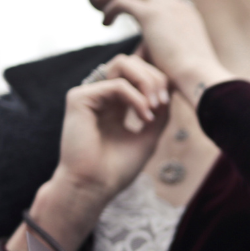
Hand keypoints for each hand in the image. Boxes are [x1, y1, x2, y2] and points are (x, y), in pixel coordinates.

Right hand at [56, 52, 170, 198]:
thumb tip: (170, 88)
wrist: (94, 187)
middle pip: (132, 63)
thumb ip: (159, 112)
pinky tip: (144, 117)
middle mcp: (101, 96)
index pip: (138, 74)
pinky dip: (137, 98)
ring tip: (156, 106)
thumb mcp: (149, 136)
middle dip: (154, 77)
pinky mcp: (79, 98)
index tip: (167, 103)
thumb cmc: (117, 169)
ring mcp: (89, 95)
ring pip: (123, 64)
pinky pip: (117, 85)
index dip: (157, 80)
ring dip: (147, 81)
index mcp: (115, 104)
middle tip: (163, 102)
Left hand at [95, 0, 232, 104]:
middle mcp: (179, 4)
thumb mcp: (181, 55)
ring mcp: (166, 7)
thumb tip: (144, 50)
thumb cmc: (192, 76)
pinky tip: (105, 22)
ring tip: (99, 3)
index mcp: (189, 11)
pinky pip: (123, 1)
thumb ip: (164, 45)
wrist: (199, 76)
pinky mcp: (152, 15)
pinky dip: (111, 9)